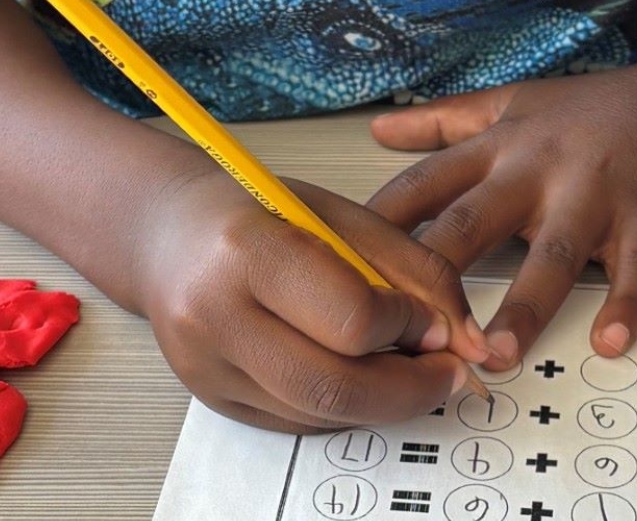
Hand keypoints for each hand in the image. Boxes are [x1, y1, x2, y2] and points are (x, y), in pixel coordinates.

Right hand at [133, 171, 489, 432]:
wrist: (168, 235)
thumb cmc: (256, 214)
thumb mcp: (342, 217)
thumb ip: (415, 272)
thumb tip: (468, 341)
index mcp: (248, 250)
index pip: (351, 319)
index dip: (411, 328)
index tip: (436, 324)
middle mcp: (215, 315)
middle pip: (335, 386)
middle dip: (411, 389)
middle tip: (447, 372)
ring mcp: (206, 366)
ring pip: (320, 414)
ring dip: (382, 401)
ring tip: (405, 367)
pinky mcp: (212, 399)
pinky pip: (298, 423)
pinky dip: (344, 408)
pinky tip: (357, 373)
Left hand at [366, 66, 636, 369]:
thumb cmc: (597, 111)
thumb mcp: (512, 105)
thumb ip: (444, 122)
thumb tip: (377, 131)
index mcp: (500, 148)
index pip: (426, 187)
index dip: (380, 227)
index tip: (341, 270)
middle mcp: (538, 170)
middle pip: (474, 223)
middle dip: (436, 275)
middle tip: (401, 326)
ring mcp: (594, 195)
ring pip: (551, 254)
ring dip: (524, 307)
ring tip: (496, 354)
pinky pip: (636, 268)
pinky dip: (627, 304)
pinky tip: (609, 340)